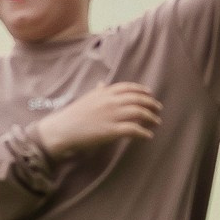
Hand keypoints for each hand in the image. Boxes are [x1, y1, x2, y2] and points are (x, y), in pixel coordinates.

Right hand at [37, 83, 161, 159]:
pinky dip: (144, 132)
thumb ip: (97, 91)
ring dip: (151, 118)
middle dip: (151, 104)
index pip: (129, 88)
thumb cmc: (72, 115)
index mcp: (104, 93)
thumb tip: (102, 83)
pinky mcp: (112, 130)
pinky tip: (148, 136)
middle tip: (158, 109)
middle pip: (138, 99)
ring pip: (140, 113)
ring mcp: (112, 115)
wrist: (62, 130)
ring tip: (156, 122)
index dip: (142, 90)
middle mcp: (111, 102)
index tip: (150, 94)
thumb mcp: (86, 99)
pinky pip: (134, 130)